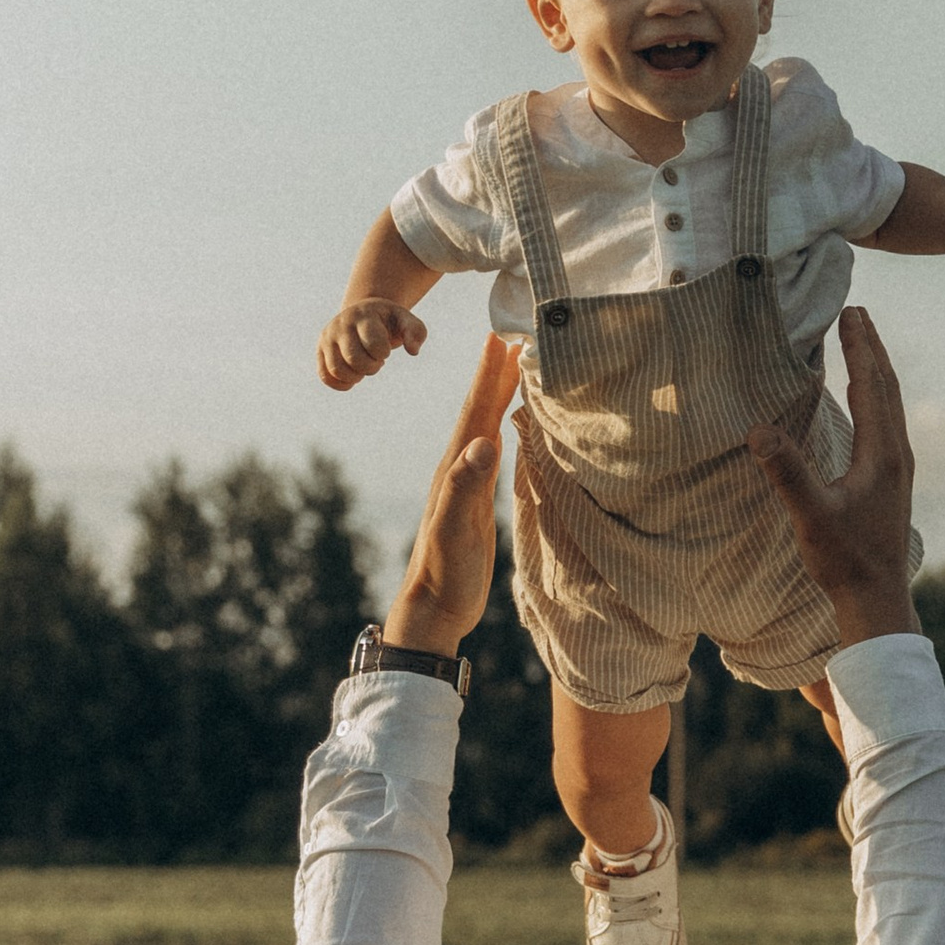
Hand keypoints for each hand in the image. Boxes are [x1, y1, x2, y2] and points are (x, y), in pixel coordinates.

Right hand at [320, 298, 429, 389]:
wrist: (364, 314)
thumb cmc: (389, 321)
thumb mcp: (406, 320)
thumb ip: (416, 332)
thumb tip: (413, 351)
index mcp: (363, 315)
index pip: (374, 344)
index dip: (383, 353)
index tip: (385, 349)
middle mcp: (341, 324)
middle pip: (354, 359)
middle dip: (371, 367)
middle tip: (376, 361)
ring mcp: (327, 337)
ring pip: (337, 370)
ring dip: (356, 377)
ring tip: (363, 367)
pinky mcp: (320, 351)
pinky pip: (325, 377)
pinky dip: (341, 384)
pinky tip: (353, 377)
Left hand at [381, 337, 517, 654]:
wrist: (432, 608)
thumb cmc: (445, 573)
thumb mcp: (456, 530)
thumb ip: (467, 485)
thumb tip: (485, 441)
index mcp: (454, 469)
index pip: (475, 412)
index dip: (489, 375)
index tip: (502, 338)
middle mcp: (458, 469)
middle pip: (478, 410)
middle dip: (495, 373)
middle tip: (511, 335)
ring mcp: (465, 483)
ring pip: (484, 426)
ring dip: (497, 395)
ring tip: (512, 367)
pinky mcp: (474, 500)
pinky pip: (490, 452)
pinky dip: (501, 428)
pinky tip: (506, 426)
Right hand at [749, 307, 918, 643]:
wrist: (878, 600)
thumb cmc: (845, 560)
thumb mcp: (812, 516)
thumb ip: (787, 473)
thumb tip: (757, 431)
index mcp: (882, 454)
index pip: (871, 385)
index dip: (860, 347)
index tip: (851, 312)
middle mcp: (897, 455)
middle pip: (887, 387)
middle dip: (872, 348)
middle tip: (858, 313)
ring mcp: (898, 469)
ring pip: (891, 405)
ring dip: (876, 370)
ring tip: (863, 344)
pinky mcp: (893, 483)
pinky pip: (887, 424)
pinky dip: (876, 398)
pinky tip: (864, 403)